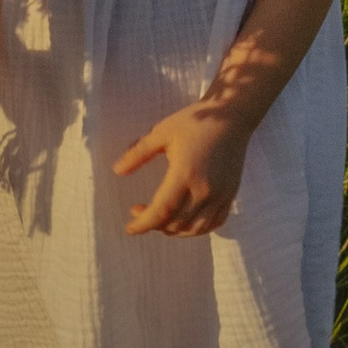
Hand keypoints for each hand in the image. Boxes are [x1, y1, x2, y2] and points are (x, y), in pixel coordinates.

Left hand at [115, 103, 249, 237]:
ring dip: (173, 230)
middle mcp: (204, 189)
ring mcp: (220, 195)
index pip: (162, 211)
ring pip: (195, 228)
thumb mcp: (161, 132)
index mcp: (185, 173)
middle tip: (138, 210)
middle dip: (154, 224)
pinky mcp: (230, 195)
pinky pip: (213, 223)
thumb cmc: (194, 122)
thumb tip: (116, 171)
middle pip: (176, 223)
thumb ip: (138, 154)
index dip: (143, 224)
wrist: (231, 117)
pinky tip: (183, 221)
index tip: (129, 228)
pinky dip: (195, 229)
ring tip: (159, 218)